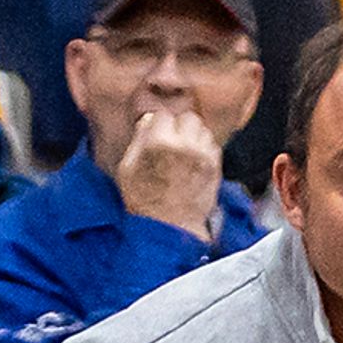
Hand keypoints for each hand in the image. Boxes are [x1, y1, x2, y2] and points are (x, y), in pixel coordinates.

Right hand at [113, 105, 225, 236]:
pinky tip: (193, 161)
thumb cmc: (144, 200)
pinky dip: (204, 148)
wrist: (170, 226)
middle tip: (170, 141)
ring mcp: (203, 156)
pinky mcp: (216, 167)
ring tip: (182, 152)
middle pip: (188, 118)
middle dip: (178, 126)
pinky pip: (212, 145)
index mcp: (159, 142)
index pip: (163, 115)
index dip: (158, 125)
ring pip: (203, 130)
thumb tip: (149, 121)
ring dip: (193, 136)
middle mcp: (185, 145)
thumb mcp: (127, 168)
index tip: (155, 135)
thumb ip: (138, 140)